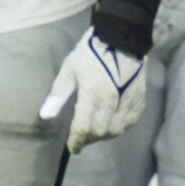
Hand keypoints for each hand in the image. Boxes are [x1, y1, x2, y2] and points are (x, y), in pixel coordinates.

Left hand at [39, 28, 147, 153]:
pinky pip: (130, 121)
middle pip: (100, 132)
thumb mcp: (69, 69)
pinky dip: (120, 127)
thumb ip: (58, 94)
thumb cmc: (91, 53)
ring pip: (116, 129)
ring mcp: (127, 100)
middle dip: (89, 139)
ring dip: (104, 135)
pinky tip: (112, 123)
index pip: (82, 128)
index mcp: (92, 93)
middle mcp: (111, 100)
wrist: (121, 37)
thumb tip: (45, 116)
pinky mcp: (139, 97)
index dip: (75, 141)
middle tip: (82, 138)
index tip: (72, 148)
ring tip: (96, 132)